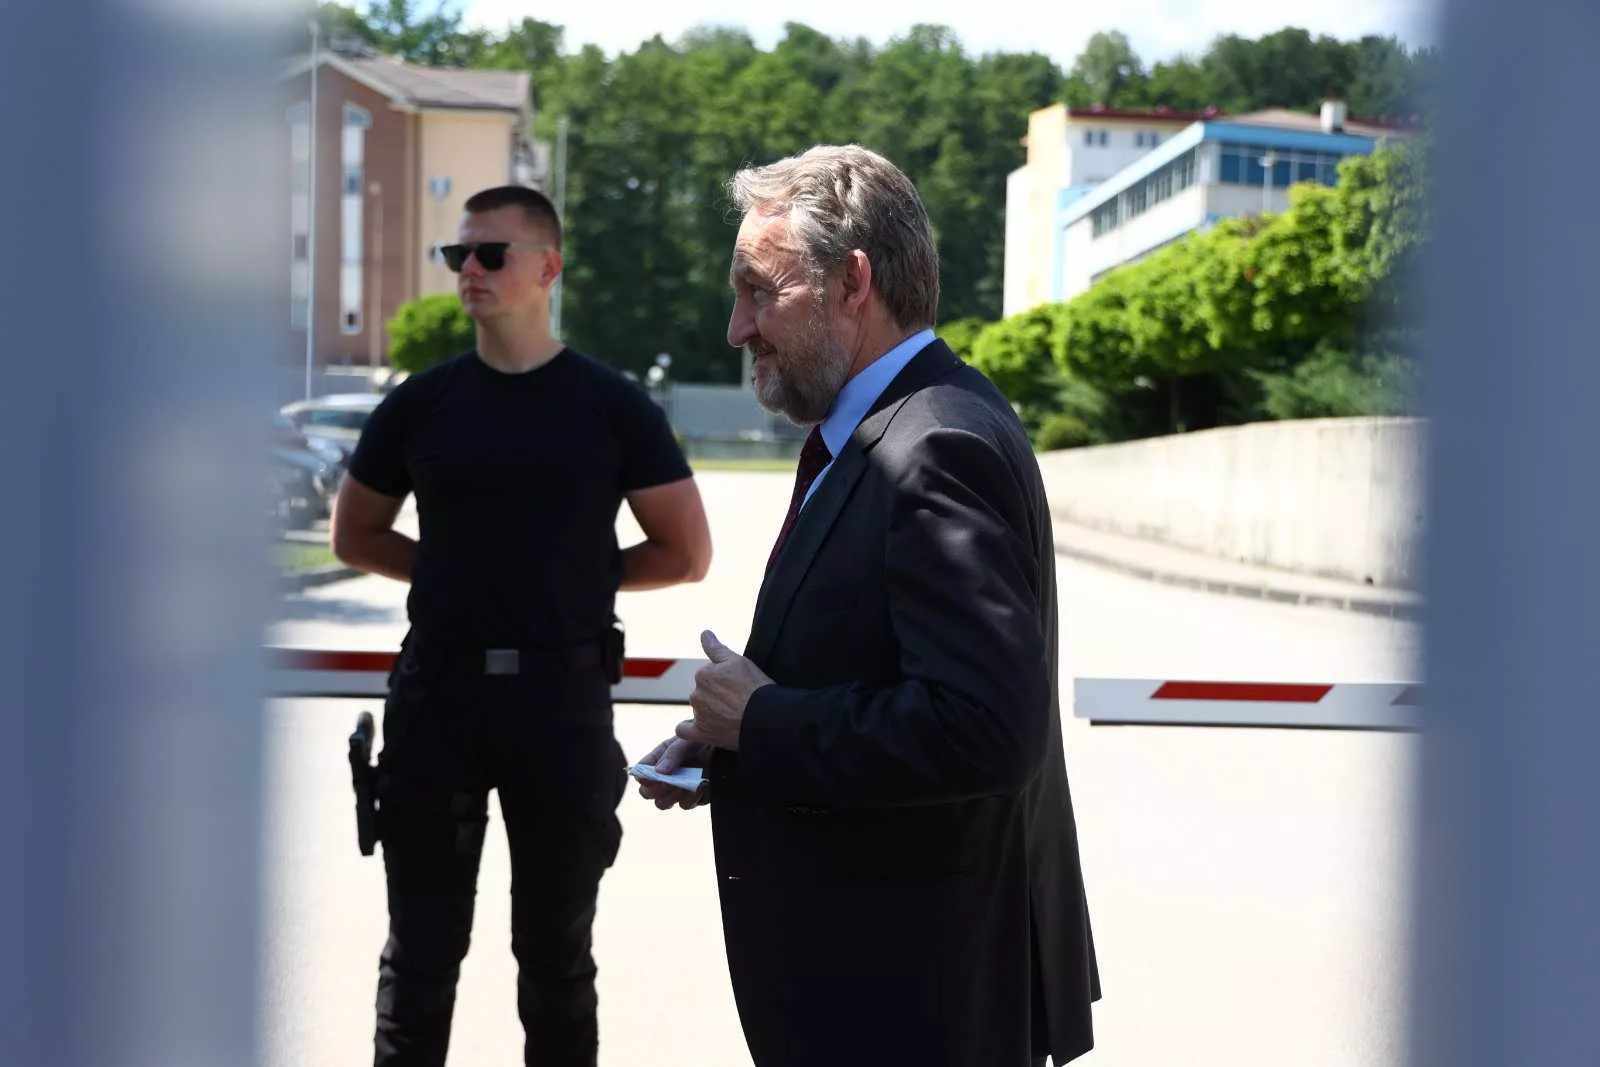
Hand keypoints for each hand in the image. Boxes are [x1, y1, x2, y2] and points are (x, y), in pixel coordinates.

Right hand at [635, 735, 710, 809]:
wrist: (725, 745)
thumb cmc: (702, 739)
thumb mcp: (687, 741)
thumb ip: (672, 754)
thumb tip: (659, 772)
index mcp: (657, 760)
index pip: (640, 774)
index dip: (643, 778)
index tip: (654, 776)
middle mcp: (664, 777)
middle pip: (647, 793)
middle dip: (656, 790)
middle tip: (670, 783)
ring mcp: (677, 789)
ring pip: (663, 803)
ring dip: (671, 797)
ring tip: (684, 786)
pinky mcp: (692, 798)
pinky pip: (686, 805)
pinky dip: (691, 798)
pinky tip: (701, 787)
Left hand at [676, 630, 772, 752]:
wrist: (765, 717)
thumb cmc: (755, 687)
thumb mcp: (738, 661)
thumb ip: (716, 648)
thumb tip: (704, 634)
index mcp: (703, 674)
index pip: (707, 676)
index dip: (722, 680)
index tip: (736, 687)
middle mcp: (696, 694)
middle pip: (702, 692)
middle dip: (715, 695)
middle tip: (736, 701)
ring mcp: (698, 715)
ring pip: (698, 709)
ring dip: (709, 710)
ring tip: (730, 715)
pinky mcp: (702, 733)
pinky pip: (684, 731)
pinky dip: (688, 729)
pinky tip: (699, 728)